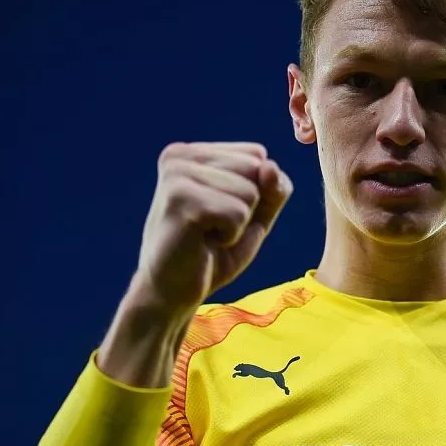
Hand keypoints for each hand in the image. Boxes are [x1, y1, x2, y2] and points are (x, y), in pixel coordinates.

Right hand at [131, 141, 292, 319]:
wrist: (172, 292)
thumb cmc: (213, 252)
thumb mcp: (255, 216)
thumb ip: (273, 189)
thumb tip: (270, 167)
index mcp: (194, 152)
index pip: (258, 155)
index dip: (254, 194)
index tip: (220, 214)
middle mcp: (181, 155)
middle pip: (256, 169)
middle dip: (247, 208)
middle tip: (212, 227)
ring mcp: (177, 174)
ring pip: (250, 192)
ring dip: (237, 224)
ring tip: (205, 234)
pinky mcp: (180, 199)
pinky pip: (238, 213)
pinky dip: (230, 236)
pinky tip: (201, 242)